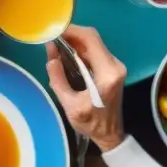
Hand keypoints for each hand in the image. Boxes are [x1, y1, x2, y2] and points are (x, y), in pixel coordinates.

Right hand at [45, 25, 126, 151]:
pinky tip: (66, 55)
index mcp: (107, 73)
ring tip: (56, 47)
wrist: (110, 135)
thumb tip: (51, 57)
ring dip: (74, 42)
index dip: (72, 31)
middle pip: (92, 38)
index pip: (91, 39)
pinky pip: (94, 52)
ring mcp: (115, 66)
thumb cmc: (91, 123)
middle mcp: (115, 65)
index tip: (54, 32)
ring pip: (93, 44)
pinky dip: (79, 50)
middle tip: (52, 39)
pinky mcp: (111, 69)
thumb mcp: (70, 105)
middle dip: (71, 35)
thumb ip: (58, 80)